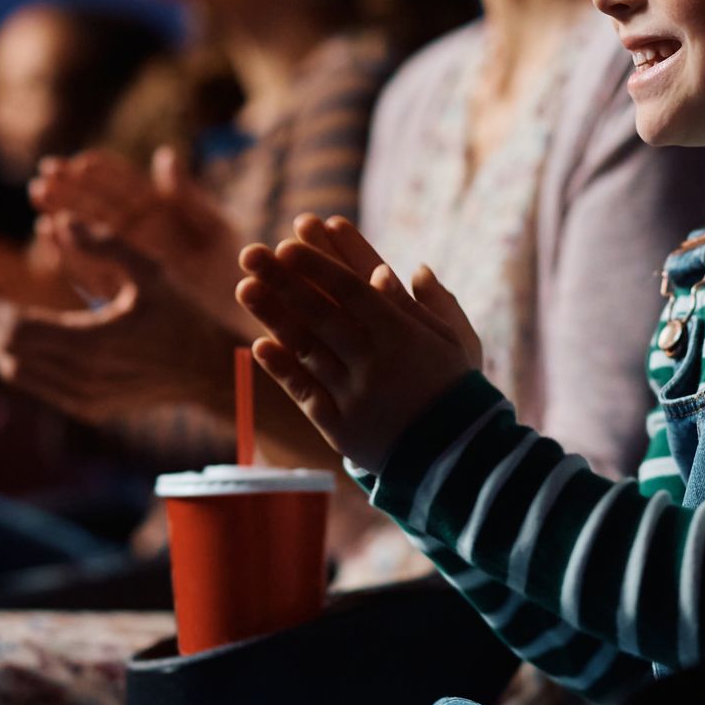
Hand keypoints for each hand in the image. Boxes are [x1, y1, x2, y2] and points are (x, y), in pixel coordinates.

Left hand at [0, 220, 233, 425]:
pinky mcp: (87, 409)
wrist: (210, 372)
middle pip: (7, 350)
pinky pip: (36, 386)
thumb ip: (105, 243)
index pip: (13, 326)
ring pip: (16, 373)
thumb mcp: (151, 270)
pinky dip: (18, 358)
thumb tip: (57, 221)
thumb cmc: (183, 315)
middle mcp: (82, 378)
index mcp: (91, 344)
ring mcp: (83, 400)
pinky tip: (20, 332)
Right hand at [31, 146, 250, 333]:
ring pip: (88, 235)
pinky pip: (88, 268)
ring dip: (62, 211)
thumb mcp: (215, 232)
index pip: (126, 188)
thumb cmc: (235, 276)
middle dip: (73, 189)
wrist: (239, 324)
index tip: (81, 161)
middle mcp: (140, 238)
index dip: (105, 173)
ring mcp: (128, 265)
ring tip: (40, 193)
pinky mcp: (119, 292)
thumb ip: (189, 197)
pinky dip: (69, 250)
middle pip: (99, 207)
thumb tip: (164, 156)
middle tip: (46, 173)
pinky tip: (50, 231)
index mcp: (163, 217)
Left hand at [235, 214, 478, 471]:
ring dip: (274, 318)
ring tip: (245, 287)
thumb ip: (436, 305)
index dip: (319, 267)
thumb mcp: (459, 344)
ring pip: (308, 350)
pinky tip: (259, 344)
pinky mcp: (341, 428)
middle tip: (251, 252)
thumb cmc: (459, 392)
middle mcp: (375, 363)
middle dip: (284, 281)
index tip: (288, 243)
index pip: (353, 292)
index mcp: (403, 336)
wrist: (459, 461)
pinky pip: (307, 394)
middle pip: (322, 315)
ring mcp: (355, 396)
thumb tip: (415, 268)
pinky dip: (283, 370)